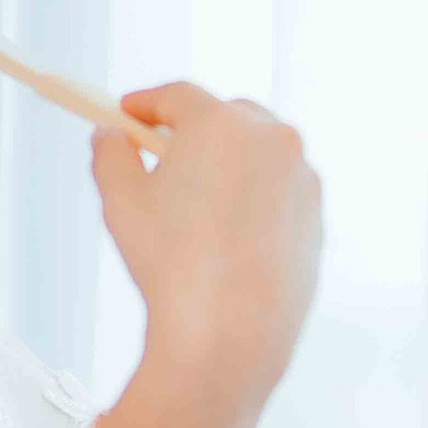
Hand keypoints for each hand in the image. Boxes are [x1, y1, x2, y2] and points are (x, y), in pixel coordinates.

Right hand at [90, 82, 322, 427]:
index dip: (146, 104)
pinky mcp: (316, 217)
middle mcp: (271, 139)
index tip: (127, 114)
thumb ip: (110, 156)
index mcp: (221, 124)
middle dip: (194, 132)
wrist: (230, 331)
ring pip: (259, 155)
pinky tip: (227, 238)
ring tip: (198, 205)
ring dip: (229, 166)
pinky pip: (280, 194)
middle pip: (226, 116)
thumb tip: (110, 138)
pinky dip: (255, 201)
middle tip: (163, 158)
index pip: (177, 96)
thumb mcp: (120, 202)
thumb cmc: (171, 265)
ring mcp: (301, 178)